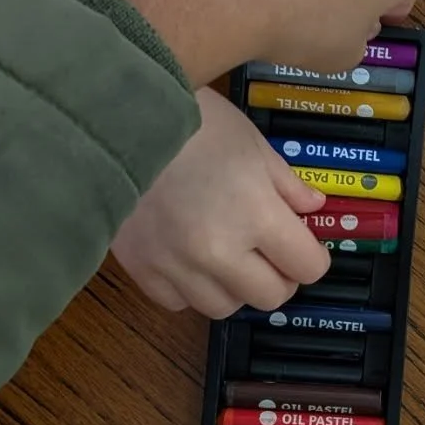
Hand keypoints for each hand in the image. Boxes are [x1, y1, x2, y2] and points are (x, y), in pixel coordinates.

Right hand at [112, 89, 330, 316]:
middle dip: (278, 276)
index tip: (304, 245)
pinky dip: (189, 287)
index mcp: (256, 214)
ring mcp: (177, 265)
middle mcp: (219, 251)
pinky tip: (187, 257)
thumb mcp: (251, 141)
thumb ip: (286, 182)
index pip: (307, 267)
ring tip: (226, 253)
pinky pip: (177, 302)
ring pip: (223, 306)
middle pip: (270, 297)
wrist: (113, 118)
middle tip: (269, 251)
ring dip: (233, 286)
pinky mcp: (141, 269)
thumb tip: (311, 207)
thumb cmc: (189, 119)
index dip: (311, 256)